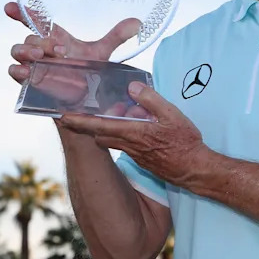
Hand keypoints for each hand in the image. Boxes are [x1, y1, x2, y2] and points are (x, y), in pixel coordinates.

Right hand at [6, 2, 141, 104]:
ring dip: (25, 52)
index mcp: (55, 37)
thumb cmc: (89, 72)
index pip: (35, 20)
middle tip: (60, 50)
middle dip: (41, 42)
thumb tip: (138, 23)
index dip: (21, 12)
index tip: (10, 6)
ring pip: (17, 51)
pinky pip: (14, 71)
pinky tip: (26, 72)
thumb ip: (116, 37)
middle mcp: (41, 49)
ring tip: (40, 58)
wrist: (85, 101)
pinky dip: (18, 70)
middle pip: (30, 37)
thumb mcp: (102, 53)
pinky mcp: (30, 81)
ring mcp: (34, 65)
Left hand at [59, 81, 210, 186]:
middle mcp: (129, 146)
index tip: (63, 116)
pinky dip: (124, 133)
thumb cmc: (185, 144)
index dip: (80, 121)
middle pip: (101, 133)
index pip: (99, 126)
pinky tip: (139, 125)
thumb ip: (151, 100)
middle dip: (95, 121)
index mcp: (134, 134)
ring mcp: (134, 155)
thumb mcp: (172, 116)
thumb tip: (132, 87)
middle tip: (100, 106)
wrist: (195, 171)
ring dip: (112, 126)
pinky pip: (124, 144)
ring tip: (125, 112)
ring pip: (112, 138)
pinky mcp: (141, 160)